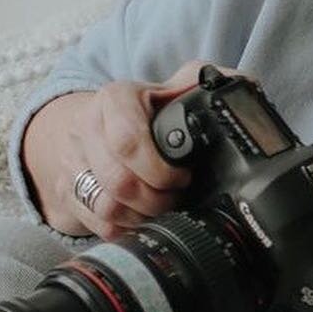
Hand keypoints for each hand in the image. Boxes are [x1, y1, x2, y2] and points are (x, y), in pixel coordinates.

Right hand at [36, 59, 245, 239]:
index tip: (184, 177)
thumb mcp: (177, 85)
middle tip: (178, 196)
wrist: (95, 121)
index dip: (161, 169)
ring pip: (106, 206)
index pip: (128, 140)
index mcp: (115, 98)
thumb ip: (208, 82)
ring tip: (164, 208)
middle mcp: (86, 127)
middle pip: (118, 181)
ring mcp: (73, 161)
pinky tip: (143, 219)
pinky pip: (96, 223)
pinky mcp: (67, 190)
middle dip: (157, 198)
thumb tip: (245, 87)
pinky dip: (125, 229)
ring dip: (143, 216)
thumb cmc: (148, 107)